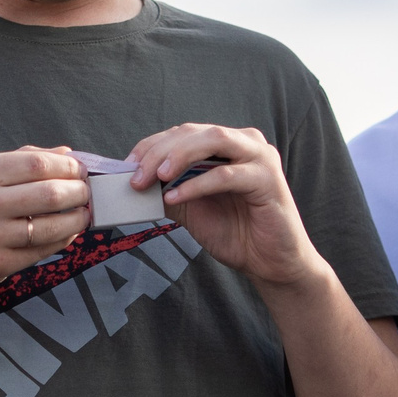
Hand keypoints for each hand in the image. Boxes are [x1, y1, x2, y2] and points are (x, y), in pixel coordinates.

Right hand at [0, 147, 90, 298]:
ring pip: (52, 225)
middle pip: (51, 193)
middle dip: (78, 191)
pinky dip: (62, 240)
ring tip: (82, 212)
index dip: (67, 166)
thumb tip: (64, 155)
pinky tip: (67, 232)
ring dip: (77, 218)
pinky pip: (42, 251)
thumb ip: (16, 161)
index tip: (78, 168)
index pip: (37, 164)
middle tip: (85, 191)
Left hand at [127, 123, 323, 288]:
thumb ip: (167, 189)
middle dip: (159, 151)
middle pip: (195, 132)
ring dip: (179, 156)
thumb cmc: (235, 233)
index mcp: (227, 144)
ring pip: (214, 140)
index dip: (152, 145)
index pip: (183, 132)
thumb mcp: (191, 208)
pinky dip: (197, 184)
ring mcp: (260, 158)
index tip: (126, 166)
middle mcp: (246, 142)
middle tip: (135, 176)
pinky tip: (176, 197)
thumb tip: (132, 181)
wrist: (271, 264)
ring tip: (156, 177)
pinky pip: (227, 175)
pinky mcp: (268, 180)